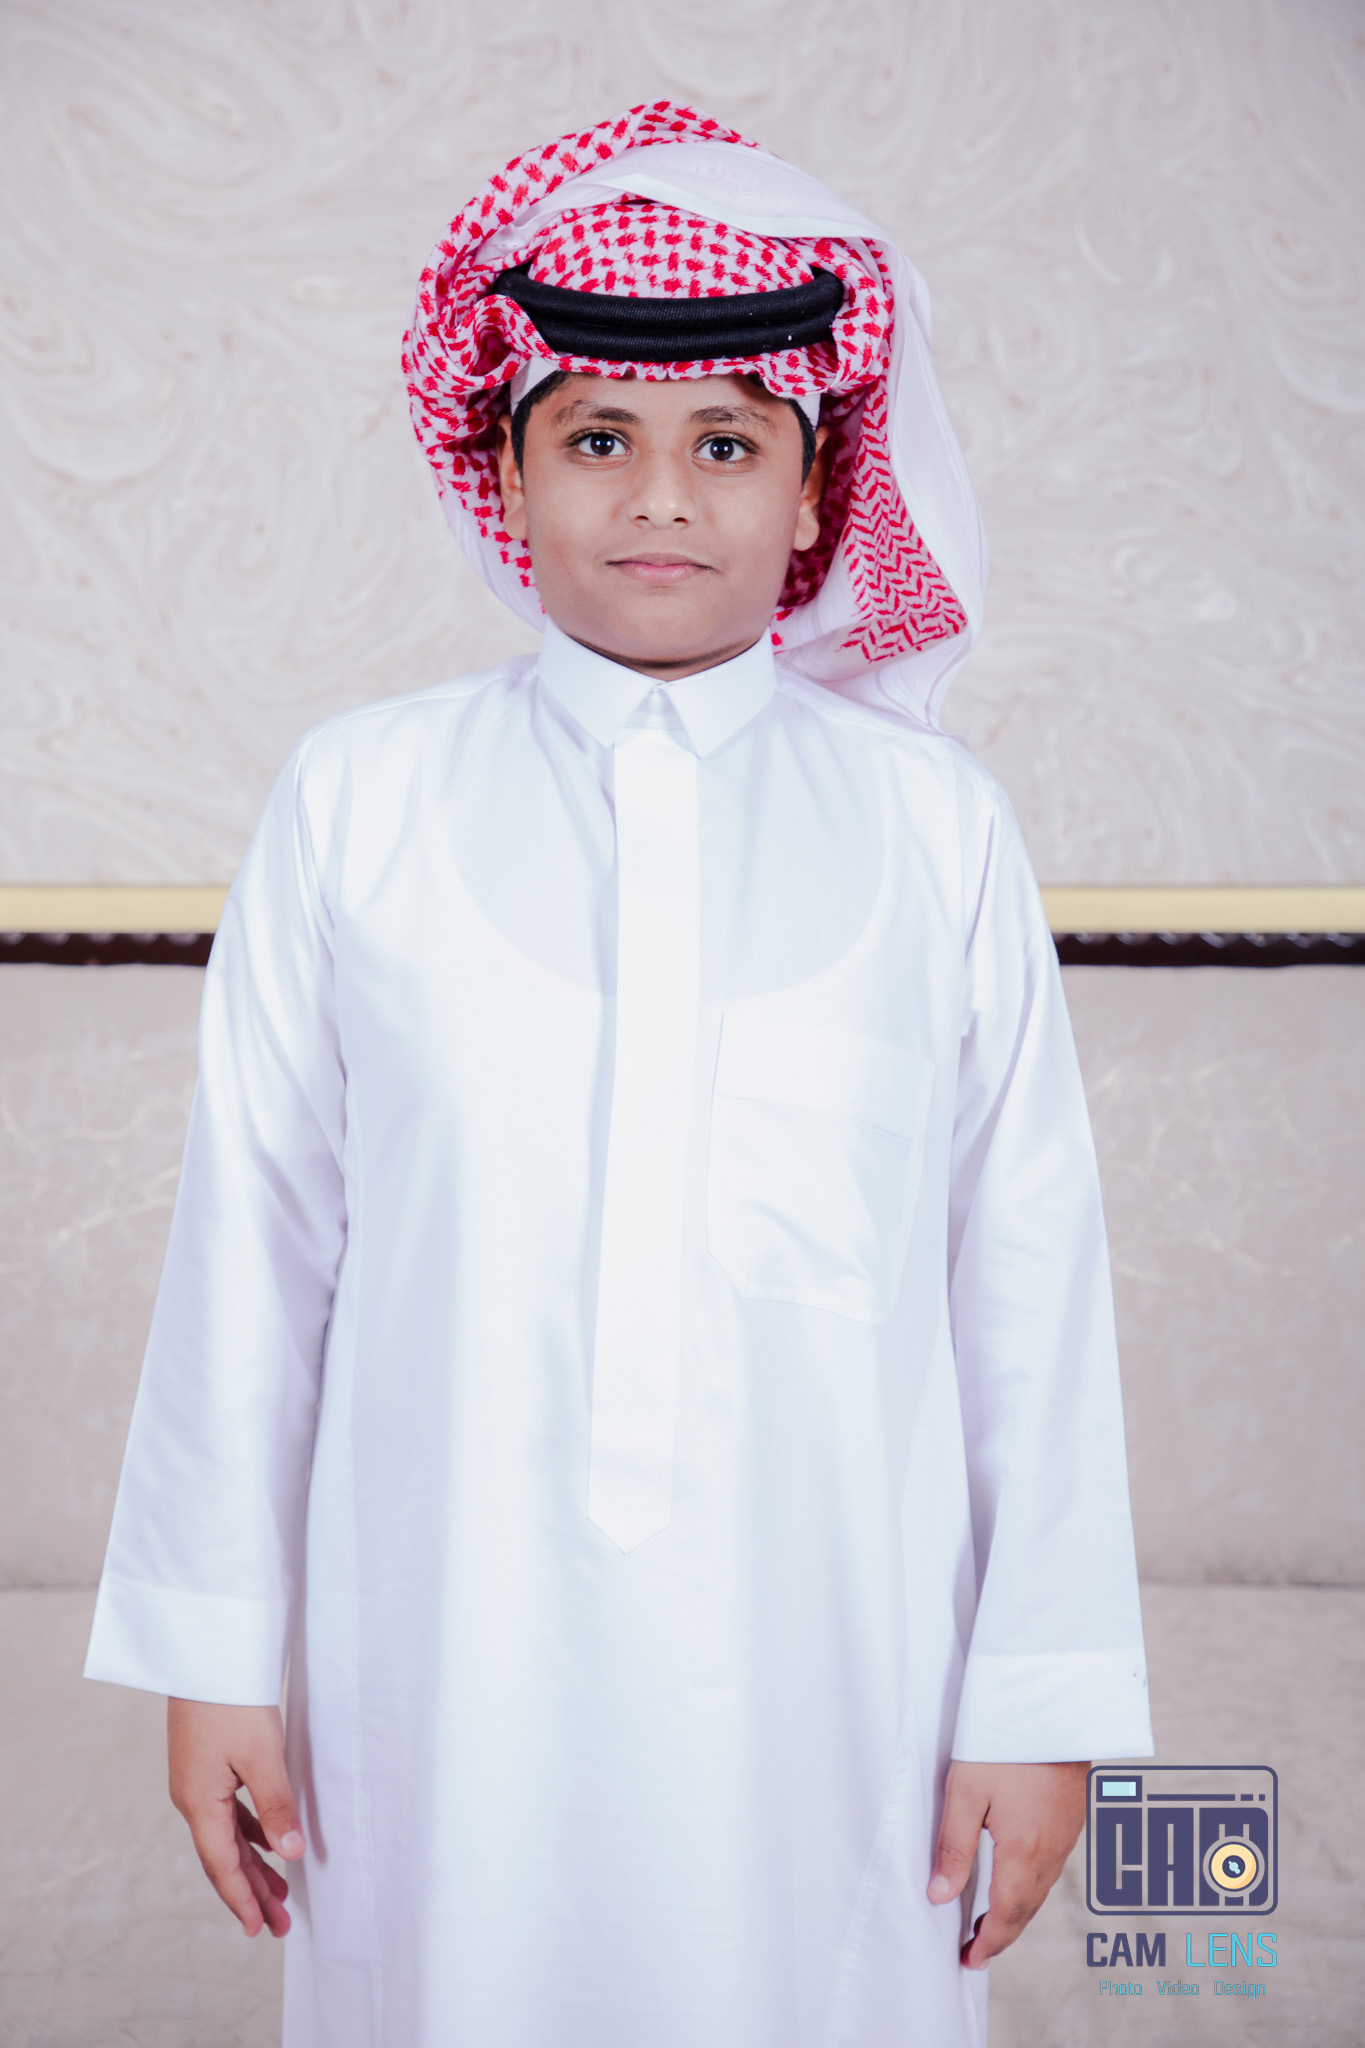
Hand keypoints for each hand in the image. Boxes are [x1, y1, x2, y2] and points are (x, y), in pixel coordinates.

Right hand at [168, 1699, 304, 1937]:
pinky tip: (267, 1841)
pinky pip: (228, 1813)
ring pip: (226, 1836)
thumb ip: (275, 1805)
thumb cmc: (231, 1699)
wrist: (206, 1651)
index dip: (242, 1899)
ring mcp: (197, 1780)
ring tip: (279, 1892)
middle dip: (251, 1892)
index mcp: (199, 1802)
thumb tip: (290, 1853)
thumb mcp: (261, 1754)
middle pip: (222, 1857)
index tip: (260, 1929)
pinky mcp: (206, 1763)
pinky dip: (248, 1833)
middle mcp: (192, 1797)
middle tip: (278, 1924)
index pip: (222, 1865)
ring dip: (251, 1864)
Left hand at [927, 1759, 1087, 1969]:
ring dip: (1018, 1908)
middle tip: (976, 1948)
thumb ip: (953, 1847)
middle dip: (1002, 1932)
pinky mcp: (1072, 1814)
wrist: (1053, 1702)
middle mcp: (1052, 1850)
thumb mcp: (965, 1791)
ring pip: (1042, 1887)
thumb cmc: (1005, 1742)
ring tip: (992, 1919)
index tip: (970, 1960)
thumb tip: (939, 1896)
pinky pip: (1052, 1863)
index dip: (988, 1943)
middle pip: (1027, 1907)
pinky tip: (1017, 1873)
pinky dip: (1032, 1882)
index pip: (1007, 1915)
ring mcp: (1067, 1833)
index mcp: (1024, 1852)